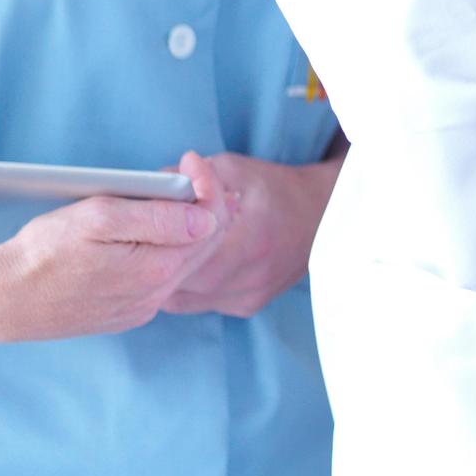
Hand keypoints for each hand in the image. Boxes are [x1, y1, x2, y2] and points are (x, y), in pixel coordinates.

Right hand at [0, 151, 235, 342]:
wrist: (0, 300)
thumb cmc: (43, 252)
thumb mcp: (98, 218)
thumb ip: (157, 218)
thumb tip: (205, 219)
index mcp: (155, 271)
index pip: (210, 223)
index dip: (206, 185)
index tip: (189, 161)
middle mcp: (153, 296)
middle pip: (203, 244)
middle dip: (201, 203)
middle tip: (187, 174)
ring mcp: (139, 308)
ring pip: (182, 261)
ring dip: (184, 228)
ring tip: (171, 197)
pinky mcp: (123, 315)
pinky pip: (158, 278)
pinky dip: (163, 250)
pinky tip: (149, 231)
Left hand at [161, 150, 341, 318]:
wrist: (323, 214)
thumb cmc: (276, 188)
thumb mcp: (235, 169)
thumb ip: (193, 177)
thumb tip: (154, 184)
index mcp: (248, 241)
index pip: (184, 254)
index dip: (160, 240)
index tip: (152, 225)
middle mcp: (250, 277)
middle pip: (178, 282)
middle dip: (160, 261)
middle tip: (152, 241)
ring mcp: (248, 297)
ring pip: (184, 300)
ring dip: (172, 277)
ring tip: (172, 251)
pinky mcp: (248, 306)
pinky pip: (202, 303)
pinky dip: (192, 286)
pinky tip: (198, 263)